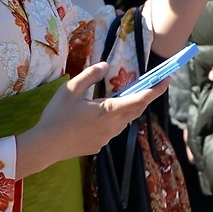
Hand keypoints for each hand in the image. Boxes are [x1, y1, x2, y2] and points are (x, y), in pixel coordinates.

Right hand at [15, 61, 161, 176]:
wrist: (46, 146)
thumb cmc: (57, 116)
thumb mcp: (71, 89)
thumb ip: (90, 75)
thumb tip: (105, 66)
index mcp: (110, 111)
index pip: (141, 99)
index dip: (156, 89)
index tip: (167, 79)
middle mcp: (114, 126)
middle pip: (136, 110)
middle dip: (145, 97)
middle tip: (150, 84)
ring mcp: (107, 138)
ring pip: (124, 120)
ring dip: (126, 108)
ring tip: (120, 97)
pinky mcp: (99, 145)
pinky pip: (111, 130)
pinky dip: (112, 119)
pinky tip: (96, 116)